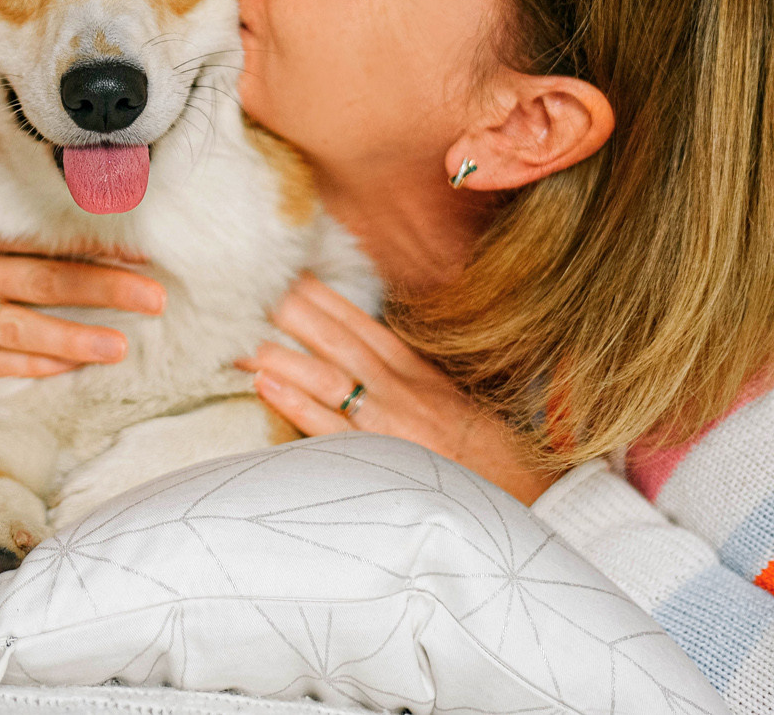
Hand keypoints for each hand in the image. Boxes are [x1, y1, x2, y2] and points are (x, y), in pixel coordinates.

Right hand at [0, 156, 165, 375]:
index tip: (142, 249)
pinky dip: (37, 365)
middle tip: (155, 297)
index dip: (93, 242)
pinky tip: (76, 365)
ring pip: (20, 330)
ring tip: (121, 347)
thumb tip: (51, 158)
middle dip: (103, 290)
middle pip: (40, 282)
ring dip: (74, 339)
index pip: (39, 233)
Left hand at [238, 275, 563, 504]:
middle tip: (243, 285)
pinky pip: (332, 428)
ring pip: (326, 375)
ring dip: (278, 352)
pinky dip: (298, 404)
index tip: (285, 271)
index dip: (321, 296)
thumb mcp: (456, 406)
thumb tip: (372, 364)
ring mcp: (391, 421)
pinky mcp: (385, 457)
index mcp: (417, 372)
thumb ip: (415, 381)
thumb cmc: (494, 459)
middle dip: (290, 308)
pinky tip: (265, 385)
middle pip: (336, 336)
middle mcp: (401, 387)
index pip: (360, 322)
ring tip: (236, 336)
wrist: (538, 501)